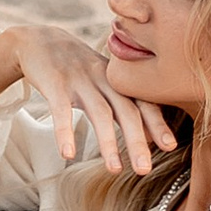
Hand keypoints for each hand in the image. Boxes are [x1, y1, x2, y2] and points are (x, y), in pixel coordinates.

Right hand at [6, 23, 178, 179]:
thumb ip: (127, 107)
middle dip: (137, 141)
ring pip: (99, 112)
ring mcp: (80, 80)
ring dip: (108, 142)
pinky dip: (65, 132)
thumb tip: (152, 138)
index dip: (157, 123)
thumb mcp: (105, 83)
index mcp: (118, 80)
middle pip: (126, 110)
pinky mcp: (54, 83)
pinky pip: (61, 110)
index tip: (171, 145)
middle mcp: (104, 79)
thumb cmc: (78, 68)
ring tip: (114, 170)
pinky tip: (68, 155)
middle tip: (144, 169)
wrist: (39, 40)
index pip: (143, 102)